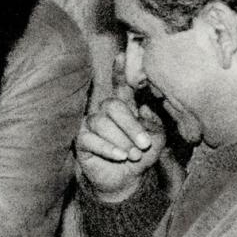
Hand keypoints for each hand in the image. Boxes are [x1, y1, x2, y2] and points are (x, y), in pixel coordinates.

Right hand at [74, 59, 165, 202]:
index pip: (120, 86)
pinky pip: (90, 138)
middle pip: (112, 105)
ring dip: (121, 140)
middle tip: (143, 144)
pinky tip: (119, 156)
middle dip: (130, 125)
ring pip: (102, 122)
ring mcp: (91, 125)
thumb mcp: (156, 140)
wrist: (125, 181)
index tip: (122, 55)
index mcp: (124, 107)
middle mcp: (105, 112)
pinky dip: (108, 148)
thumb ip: (154, 123)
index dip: (119, 71)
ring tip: (133, 155)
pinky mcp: (81, 140)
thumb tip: (146, 107)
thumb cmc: (140, 157)